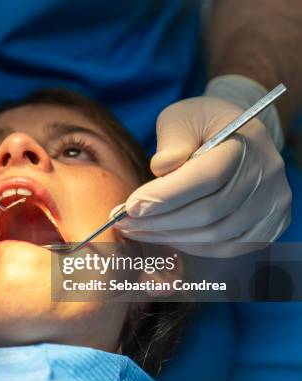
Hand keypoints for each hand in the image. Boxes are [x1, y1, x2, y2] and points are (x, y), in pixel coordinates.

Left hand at [113, 96, 290, 256]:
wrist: (236, 135)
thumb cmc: (201, 124)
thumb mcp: (182, 117)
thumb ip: (172, 140)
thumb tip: (162, 168)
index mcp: (247, 142)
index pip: (208, 177)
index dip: (166, 196)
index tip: (130, 206)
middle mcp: (266, 177)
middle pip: (209, 212)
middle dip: (160, 221)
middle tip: (124, 222)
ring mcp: (271, 205)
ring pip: (215, 236)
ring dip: (169, 237)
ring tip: (136, 230)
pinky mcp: (266, 227)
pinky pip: (225, 248)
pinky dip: (190, 246)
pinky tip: (163, 235)